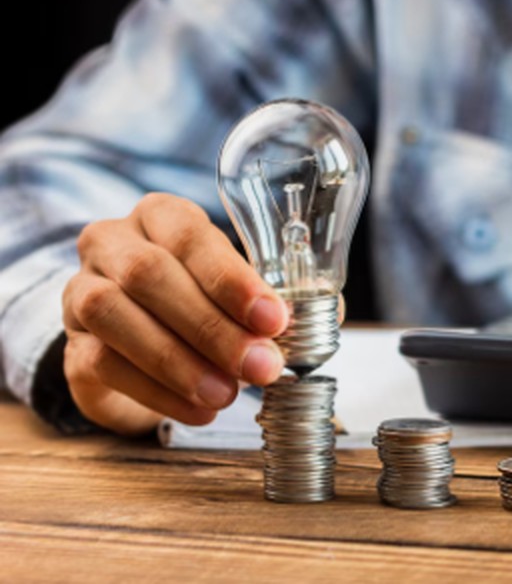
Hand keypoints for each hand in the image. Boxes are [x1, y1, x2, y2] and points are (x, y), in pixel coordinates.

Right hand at [62, 193, 288, 434]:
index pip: (190, 236)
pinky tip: (199, 409)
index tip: (273, 319)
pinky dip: (158, 392)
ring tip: (227, 394)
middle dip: (212, 327)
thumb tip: (325, 315)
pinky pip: (103, 364)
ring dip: (178, 361)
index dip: (232, 279)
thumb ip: (278, 298)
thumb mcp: (240, 290)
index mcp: (161, 216)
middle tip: (261, 366)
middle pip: (149, 275)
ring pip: (114, 315)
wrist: (139, 341)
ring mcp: (81, 291)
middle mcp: (112, 243)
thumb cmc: (201, 300)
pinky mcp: (72, 344)